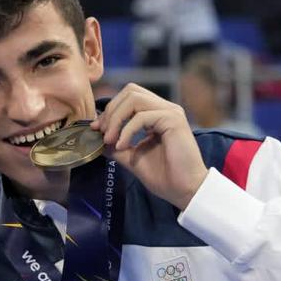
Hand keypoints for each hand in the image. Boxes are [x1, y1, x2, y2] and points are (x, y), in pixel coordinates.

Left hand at [93, 84, 207, 209]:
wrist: (184, 189)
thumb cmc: (164, 176)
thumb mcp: (132, 158)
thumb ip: (116, 146)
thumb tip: (97, 138)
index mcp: (156, 114)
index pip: (129, 97)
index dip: (110, 110)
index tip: (96, 129)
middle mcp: (164, 109)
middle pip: (130, 91)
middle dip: (111, 111)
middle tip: (102, 133)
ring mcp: (170, 112)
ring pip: (134, 99)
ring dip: (116, 119)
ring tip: (110, 140)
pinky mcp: (173, 120)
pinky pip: (142, 116)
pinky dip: (126, 131)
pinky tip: (122, 146)